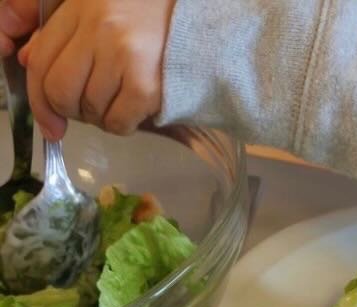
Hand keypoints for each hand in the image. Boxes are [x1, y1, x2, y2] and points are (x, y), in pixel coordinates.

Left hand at [2, 0, 174, 139]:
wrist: (208, 20)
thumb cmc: (156, 15)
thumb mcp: (101, 8)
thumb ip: (63, 31)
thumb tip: (30, 63)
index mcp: (83, 8)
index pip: (41, 61)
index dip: (38, 100)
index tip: (49, 123)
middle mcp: (100, 31)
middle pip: (61, 91)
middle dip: (70, 111)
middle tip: (90, 109)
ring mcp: (124, 58)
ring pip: (90, 110)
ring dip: (101, 117)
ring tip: (121, 102)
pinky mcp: (147, 85)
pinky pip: (118, 122)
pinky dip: (122, 125)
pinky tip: (136, 111)